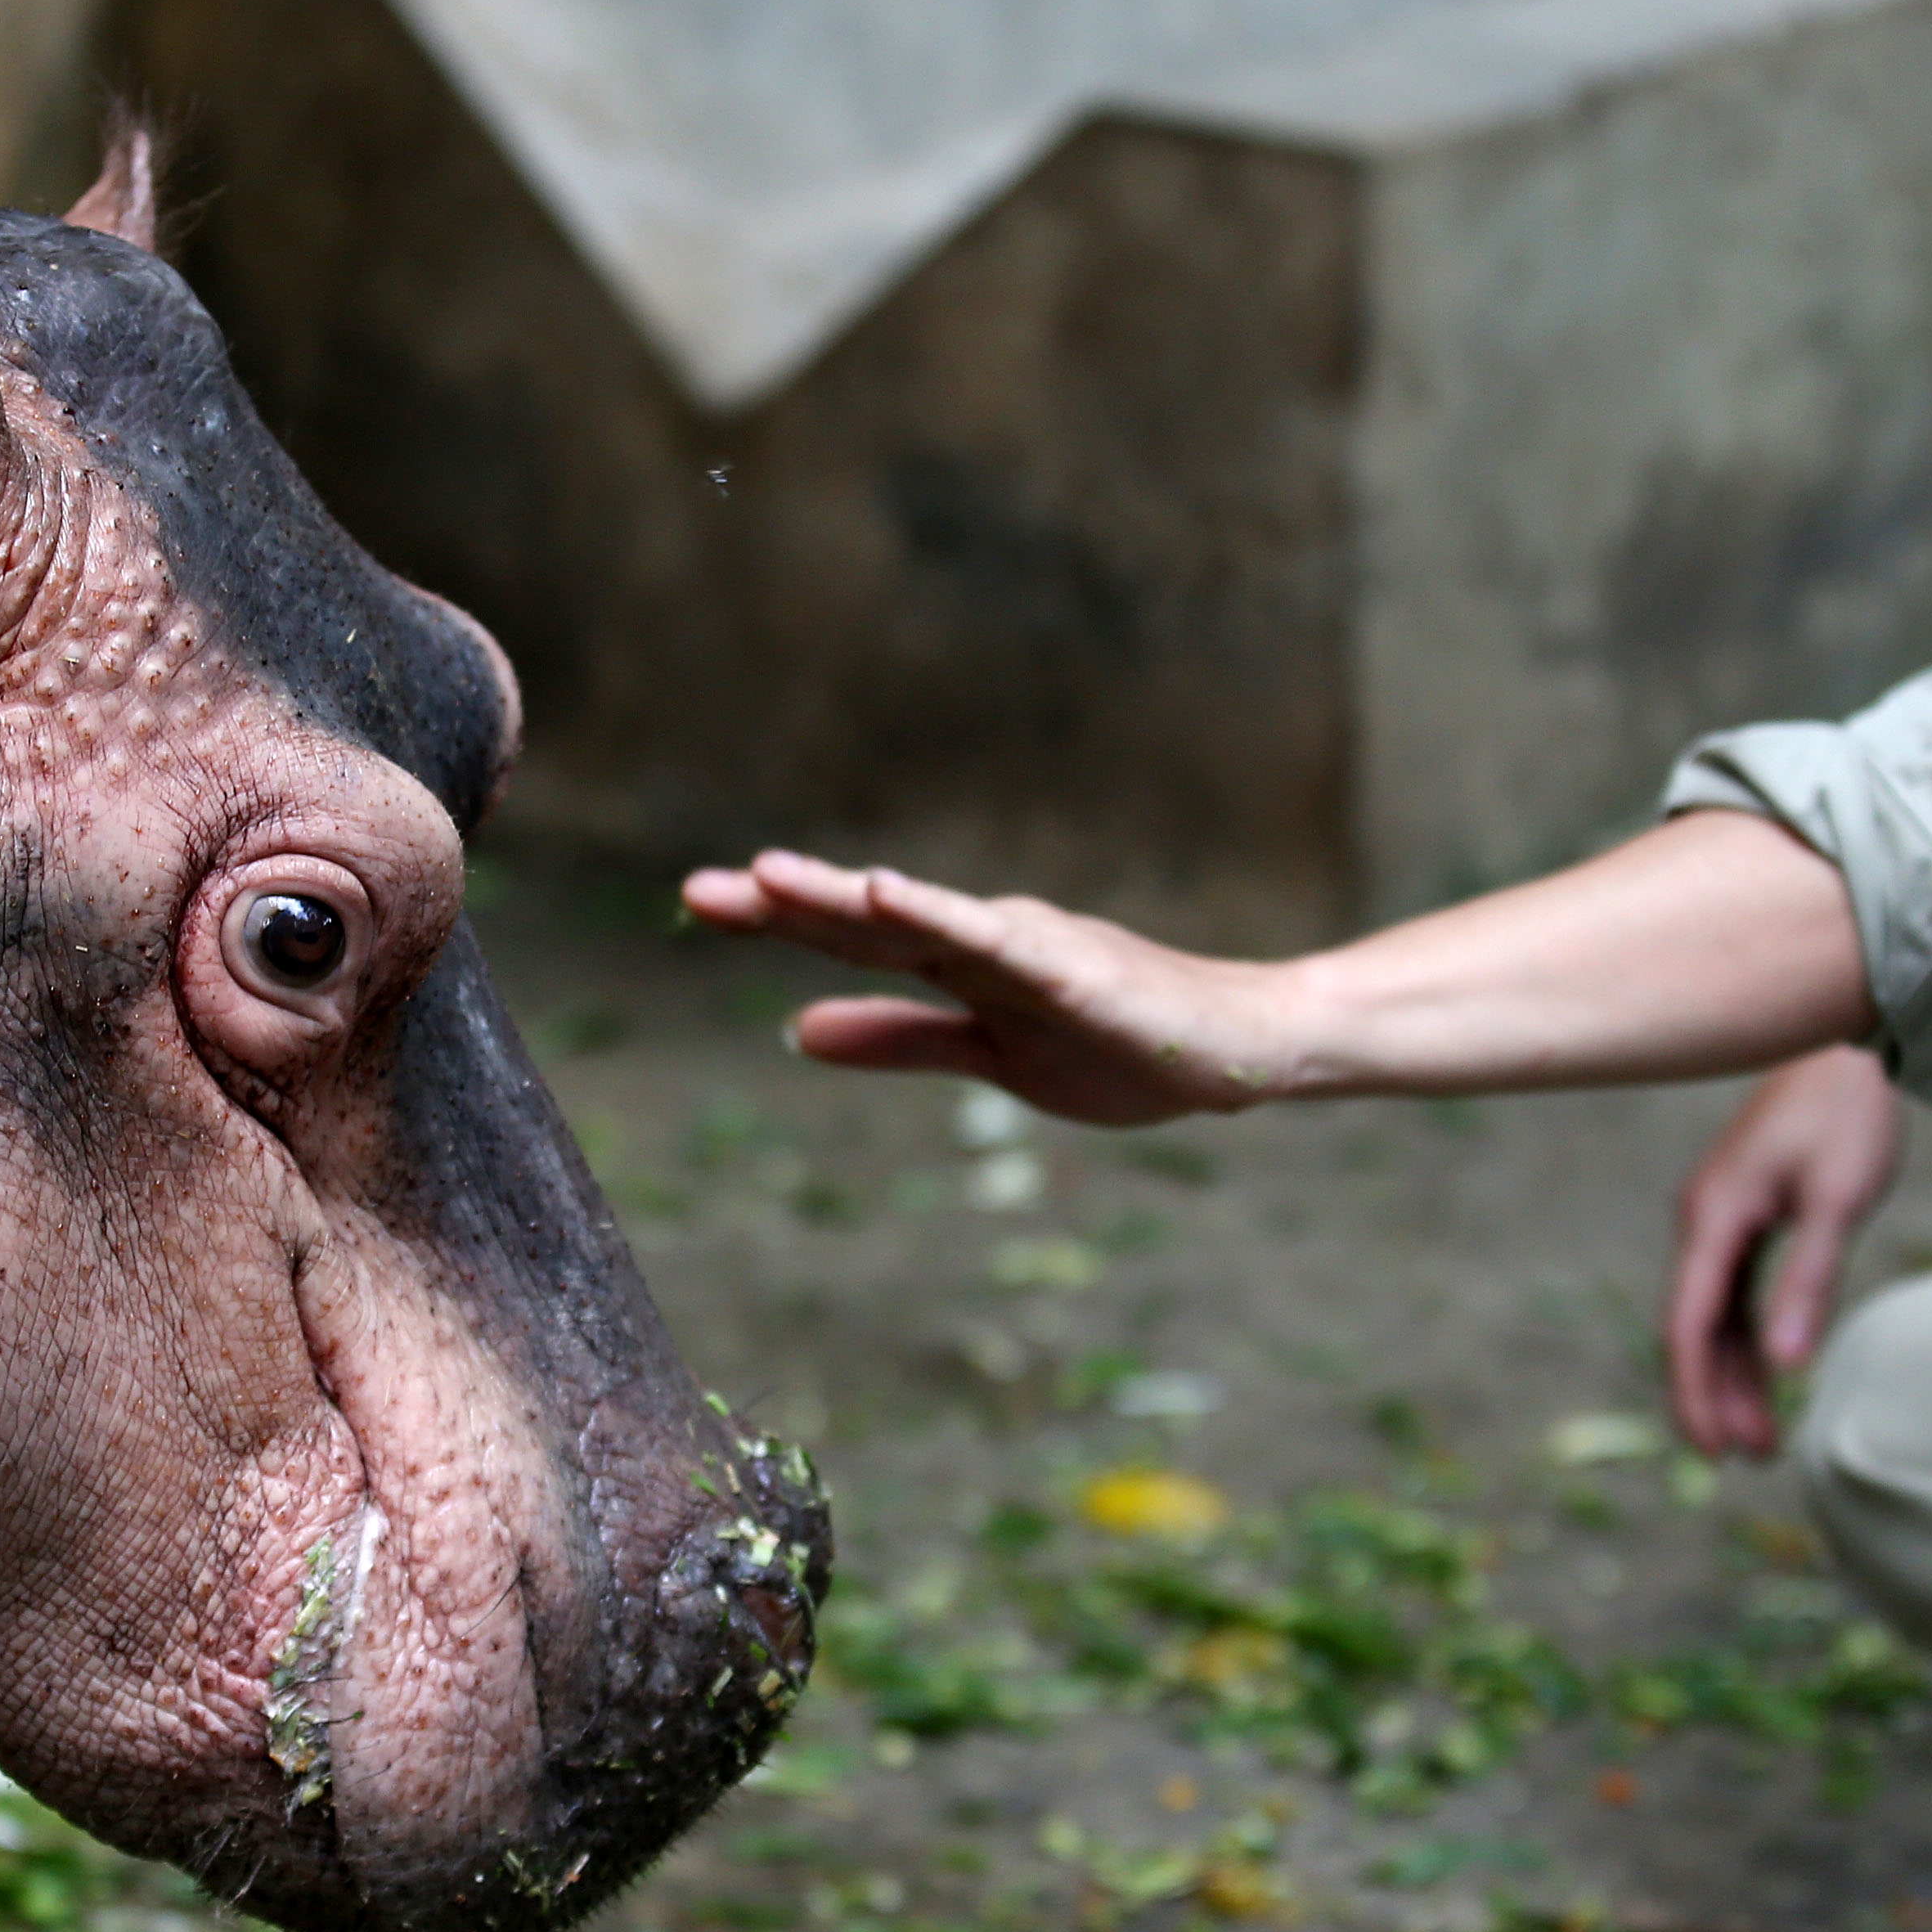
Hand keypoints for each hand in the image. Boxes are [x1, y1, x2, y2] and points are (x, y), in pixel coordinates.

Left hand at [675, 849, 1293, 1126]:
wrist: (1234, 1054)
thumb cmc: (1120, 1047)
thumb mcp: (987, 1056)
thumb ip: (898, 1040)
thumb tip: (799, 1032)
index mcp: (960, 960)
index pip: (852, 934)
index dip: (776, 920)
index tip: (699, 903)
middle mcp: (982, 937)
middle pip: (865, 916)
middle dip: (781, 903)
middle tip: (696, 891)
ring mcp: (1026, 946)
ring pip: (916, 916)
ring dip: (840, 895)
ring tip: (767, 875)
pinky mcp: (1070, 968)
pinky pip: (992, 938)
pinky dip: (936, 913)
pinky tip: (886, 891)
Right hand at [1662, 1046, 1902, 1460]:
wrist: (1850, 1046)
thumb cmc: (1848, 1115)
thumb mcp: (1838, 1199)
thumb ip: (1811, 1280)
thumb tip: (1791, 1367)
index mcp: (1714, 1218)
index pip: (1688, 1326)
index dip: (1695, 1393)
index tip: (1713, 1452)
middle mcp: (1704, 1222)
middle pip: (1693, 1329)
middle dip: (1714, 1398)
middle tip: (1749, 1461)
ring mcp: (1722, 1219)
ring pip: (1714, 1316)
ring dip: (1734, 1376)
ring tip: (1763, 1439)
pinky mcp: (1746, 1216)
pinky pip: (1734, 1293)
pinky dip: (1748, 1339)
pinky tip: (1769, 1374)